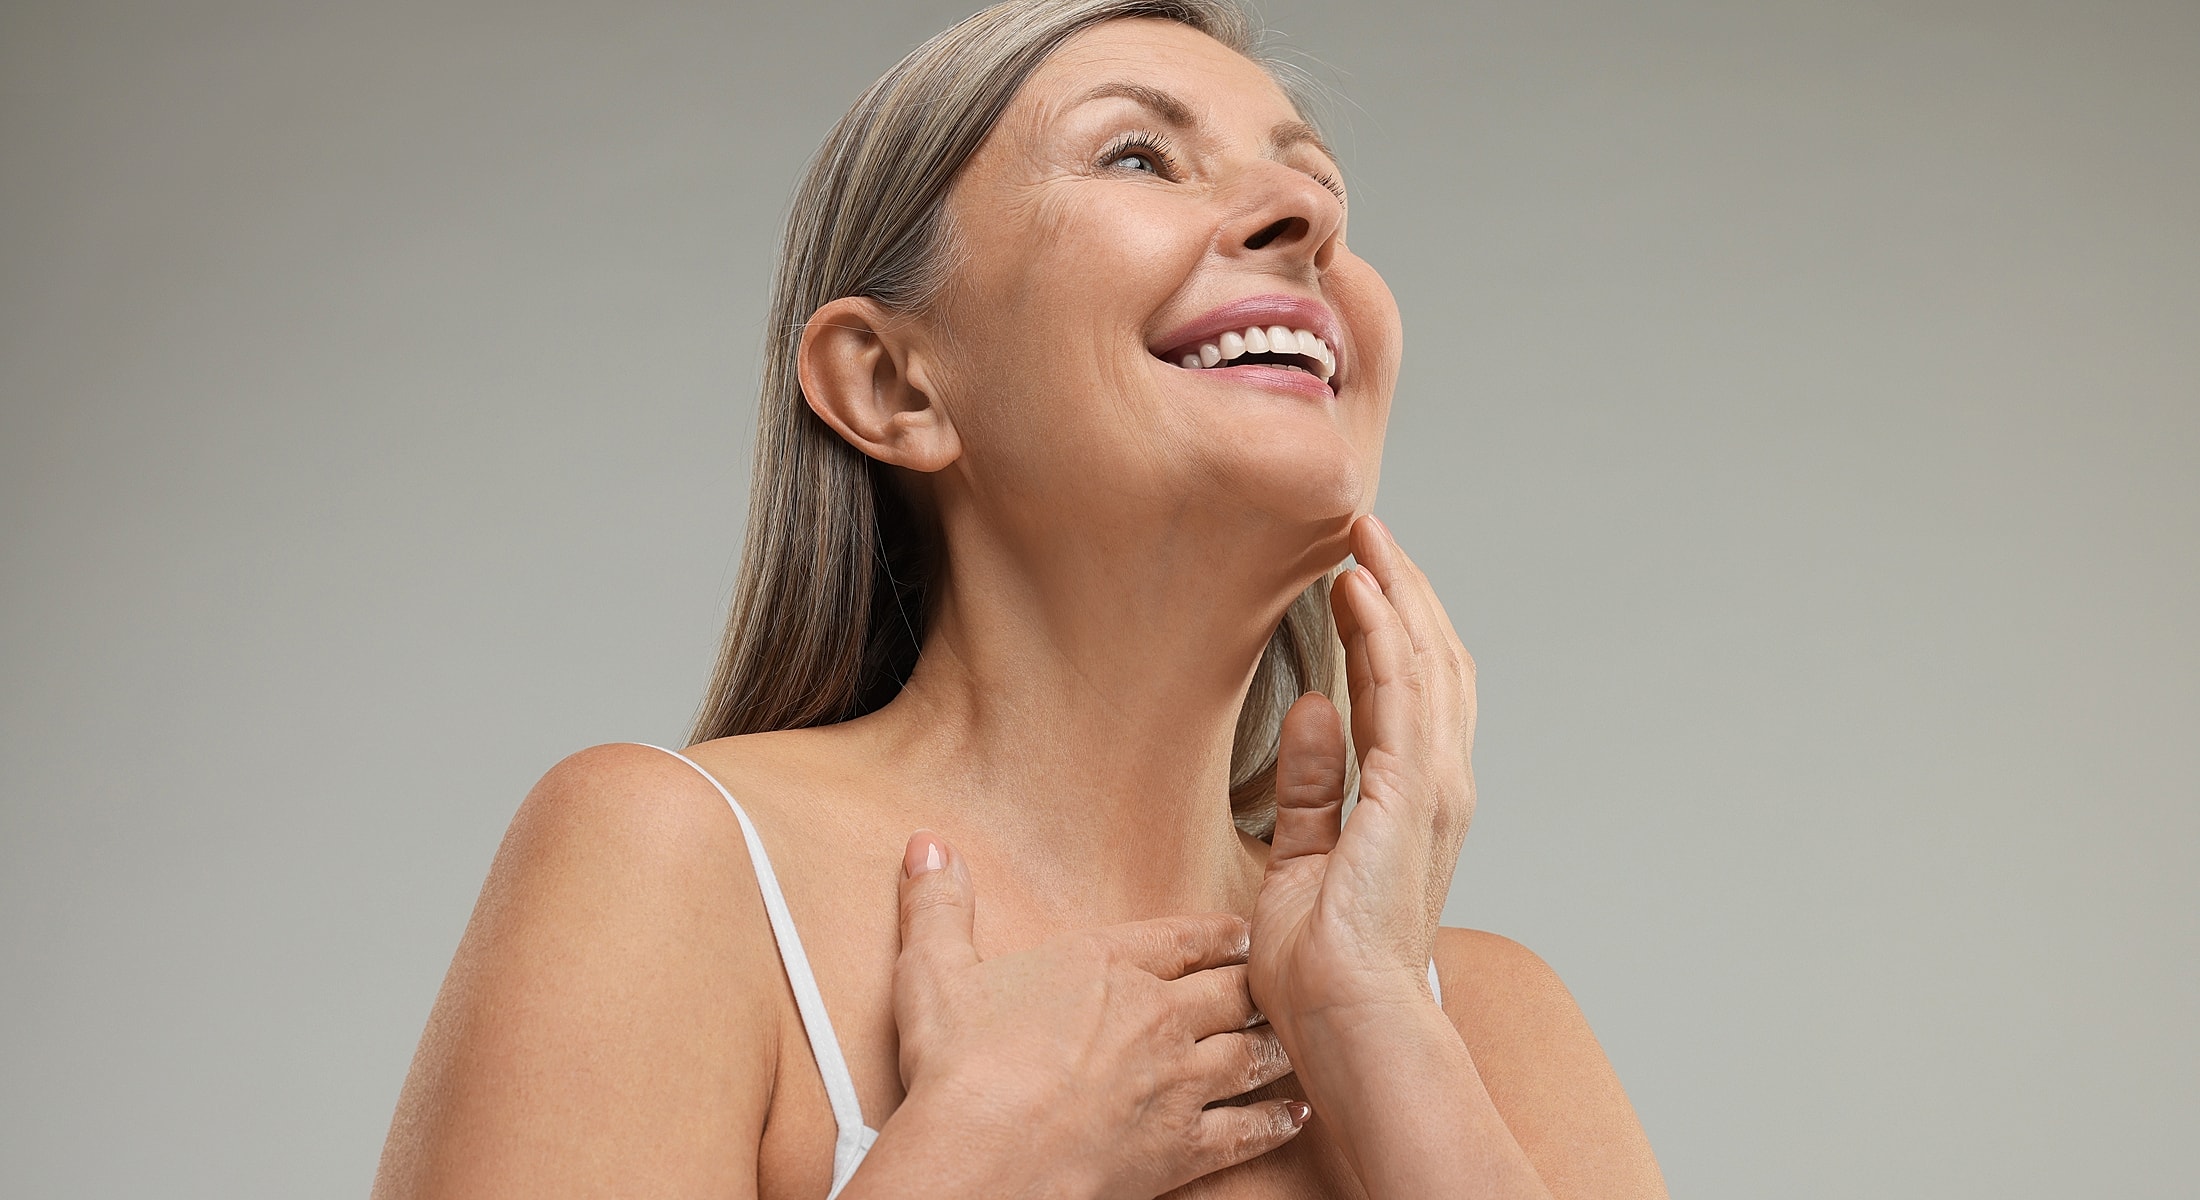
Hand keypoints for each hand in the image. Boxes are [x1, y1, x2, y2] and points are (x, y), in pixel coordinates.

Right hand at [886, 832, 1310, 1198]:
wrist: (987, 1158)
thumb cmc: (959, 1068)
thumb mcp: (934, 972)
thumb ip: (938, 905)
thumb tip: (926, 843)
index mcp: (1106, 965)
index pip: (1181, 937)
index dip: (1218, 933)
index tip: (1241, 932)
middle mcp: (1156, 1015)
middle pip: (1228, 990)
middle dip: (1256, 983)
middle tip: (1279, 979)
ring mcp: (1178, 1082)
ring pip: (1250, 1053)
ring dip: (1274, 1045)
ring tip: (1294, 1039)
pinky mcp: (1185, 1147)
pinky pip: (1247, 1130)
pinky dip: (1275, 1122)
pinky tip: (1293, 1114)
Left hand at [1250, 514, 1477, 1025]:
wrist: (1349, 1023)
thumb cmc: (1326, 970)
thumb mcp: (1303, 859)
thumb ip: (1311, 785)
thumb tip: (1311, 710)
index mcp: (1413, 803)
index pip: (1413, 691)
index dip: (1392, 625)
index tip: (1356, 574)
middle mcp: (1437, 785)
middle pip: (1433, 661)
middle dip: (1402, 589)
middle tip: (1365, 530)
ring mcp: (1431, 787)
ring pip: (1426, 661)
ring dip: (1396, 592)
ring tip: (1363, 536)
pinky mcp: (1409, 792)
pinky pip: (1400, 692)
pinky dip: (1384, 632)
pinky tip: (1359, 588)